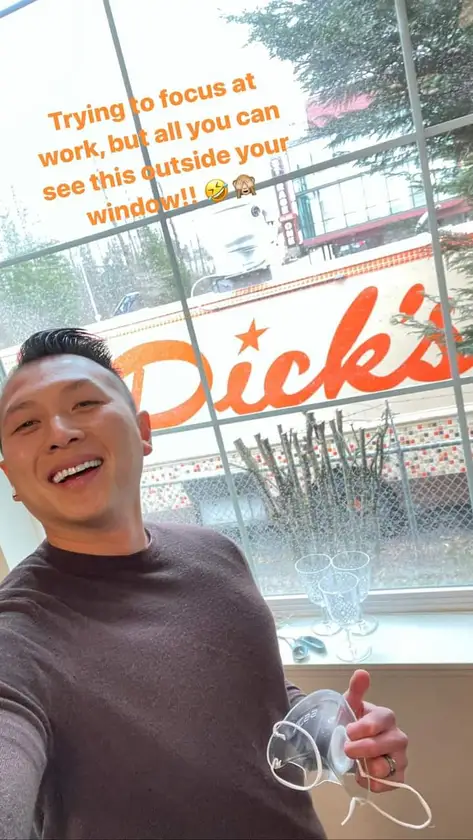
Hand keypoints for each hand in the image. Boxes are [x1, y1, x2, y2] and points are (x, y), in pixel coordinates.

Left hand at [343, 669, 407, 792]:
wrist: (349, 746)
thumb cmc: (352, 723)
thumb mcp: (350, 705)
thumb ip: (356, 690)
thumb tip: (362, 672)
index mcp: (385, 717)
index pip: (382, 720)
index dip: (364, 727)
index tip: (348, 730)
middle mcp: (397, 737)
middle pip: (388, 743)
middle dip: (365, 748)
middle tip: (347, 749)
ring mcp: (399, 758)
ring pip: (390, 765)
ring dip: (370, 766)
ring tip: (357, 764)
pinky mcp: (397, 776)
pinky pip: (391, 783)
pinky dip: (375, 783)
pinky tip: (363, 776)